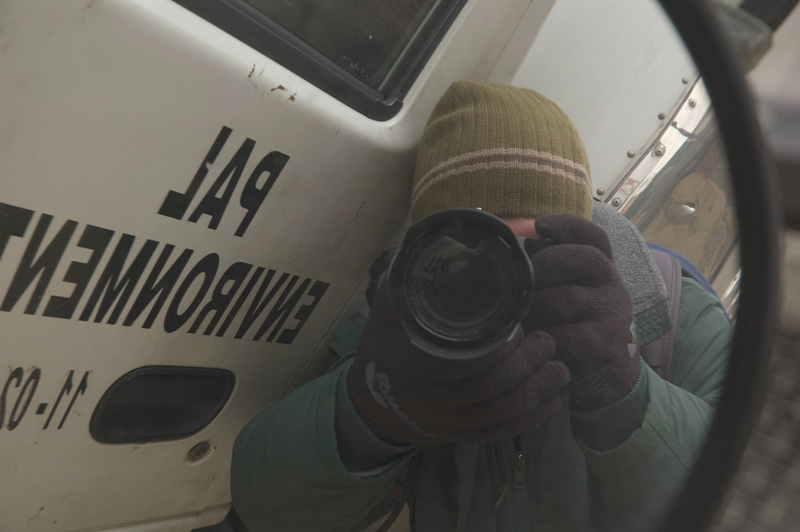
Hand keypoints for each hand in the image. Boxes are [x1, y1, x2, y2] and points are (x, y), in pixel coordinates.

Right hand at [347, 280, 569, 444]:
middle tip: (548, 342)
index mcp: (415, 364)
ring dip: (537, 389)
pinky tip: (552, 399)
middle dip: (528, 364)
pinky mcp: (459, 437)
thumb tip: (449, 233)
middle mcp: (431, 399)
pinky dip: (532, 418)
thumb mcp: (390, 307)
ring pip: (501, 411)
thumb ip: (413, 277)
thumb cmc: (385, 344)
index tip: (519, 326)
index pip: (469, 359)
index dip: (502, 345)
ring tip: (559, 368)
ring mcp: (446, 423)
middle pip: (492, 386)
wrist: (369, 402)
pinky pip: (501, 433)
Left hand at [523, 214, 639, 410]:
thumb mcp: (564, 296)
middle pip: (583, 258)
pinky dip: (545, 338)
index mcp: (602, 270)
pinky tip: (535, 342)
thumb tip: (514, 246)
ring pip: (568, 298)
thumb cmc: (573, 330)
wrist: (606, 379)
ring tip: (521, 318)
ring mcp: (615, 314)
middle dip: (545, 265)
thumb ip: (546, 273)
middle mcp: (614, 285)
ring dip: (537, 307)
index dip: (568, 224)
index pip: (594, 236)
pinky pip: (569, 335)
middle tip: (522, 284)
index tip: (539, 224)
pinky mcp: (608, 344)